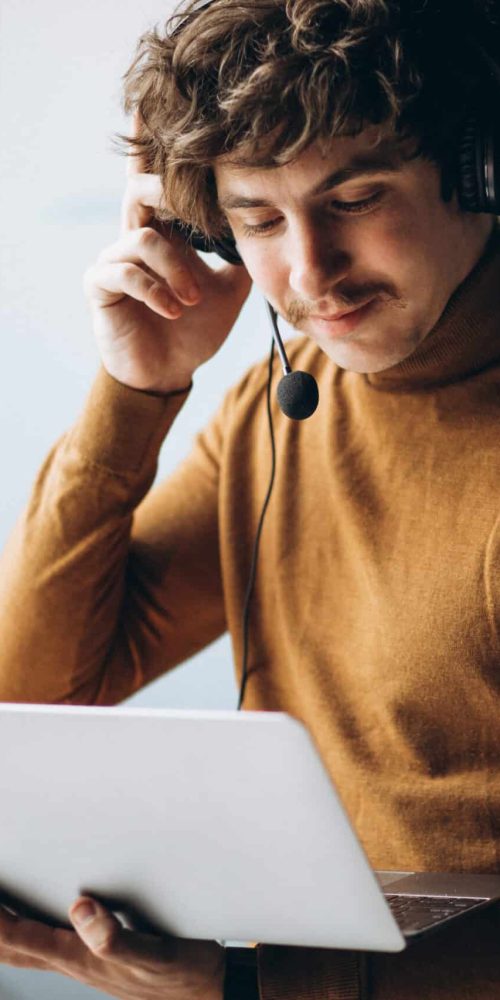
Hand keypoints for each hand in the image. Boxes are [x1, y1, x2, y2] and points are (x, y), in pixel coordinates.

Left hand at [0, 896, 224, 999]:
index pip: (18, 938)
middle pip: (13, 948)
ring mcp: (84, 963)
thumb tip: (78, 907)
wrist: (209, 990)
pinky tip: (33, 919)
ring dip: (4, 931)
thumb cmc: (182, 974)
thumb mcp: (153, 955)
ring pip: (26, 949)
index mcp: (79, 959)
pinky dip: (26, 932)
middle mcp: (74, 962)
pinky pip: (46, 946)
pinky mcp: (97, 958)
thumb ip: (114, 937)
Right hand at [83, 111, 251, 392]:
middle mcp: (135, 235)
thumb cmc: (194, 329)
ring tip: (193, 300)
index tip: (153, 100)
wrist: (167, 373)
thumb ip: (241, 251)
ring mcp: (114, 258)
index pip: (157, 177)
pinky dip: (157, 290)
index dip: (152, 140)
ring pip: (144, 238)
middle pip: (141, 187)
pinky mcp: (100, 285)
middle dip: (170, 195)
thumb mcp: (230, 285)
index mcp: (164, 230)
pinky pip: (125, 272)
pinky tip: (175, 310)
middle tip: (198, 220)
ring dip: (177, 270)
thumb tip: (271, 219)